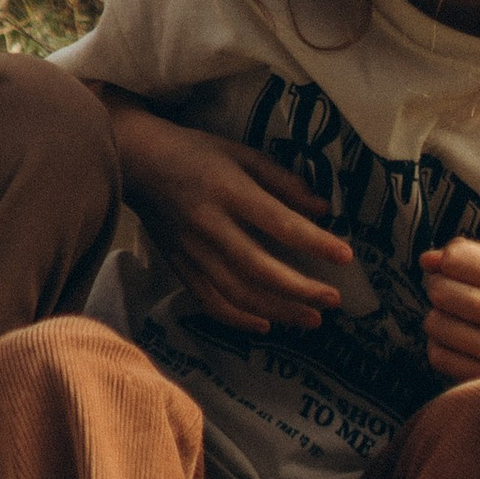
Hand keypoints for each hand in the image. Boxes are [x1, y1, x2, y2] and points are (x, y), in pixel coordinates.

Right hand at [110, 101, 351, 333]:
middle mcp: (210, 224)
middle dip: (300, 289)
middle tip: (333, 300)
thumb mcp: (240, 153)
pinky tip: (266, 326)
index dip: (315, 243)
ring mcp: (191, 249)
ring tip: (311, 319)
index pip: (279, 222)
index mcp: (228, 190)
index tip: (346, 256)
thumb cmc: (194, 153)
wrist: (133, 162)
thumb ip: (282, 180)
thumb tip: (323, 210)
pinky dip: (238, 319)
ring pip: (237, 292)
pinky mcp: (179, 265)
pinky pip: (209, 301)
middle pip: (259, 268)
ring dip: (277, 310)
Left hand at [419, 243, 479, 464]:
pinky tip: (460, 345)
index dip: (446, 262)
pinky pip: (439, 357)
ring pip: (435, 323)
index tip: (453, 270)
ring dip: (438, 319)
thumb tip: (426, 259)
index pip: (458, 258)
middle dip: (440, 289)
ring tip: (460, 322)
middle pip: (441, 290)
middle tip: (454, 296)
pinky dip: (441, 347)